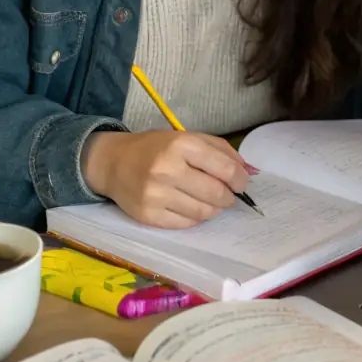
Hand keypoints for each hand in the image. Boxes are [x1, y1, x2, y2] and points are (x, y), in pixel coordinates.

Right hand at [82, 129, 250, 227]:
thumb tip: (247, 171)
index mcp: (181, 145)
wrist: (114, 163)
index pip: (225, 169)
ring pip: (203, 213)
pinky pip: (186, 224)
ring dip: (213, 208)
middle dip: (229, 197)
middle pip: (216, 194)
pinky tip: (189, 205)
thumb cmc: (156, 148)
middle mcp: (167, 169)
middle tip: (227, 195)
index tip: (241, 183)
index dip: (240, 179)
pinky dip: (194, 217)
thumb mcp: (187, 137)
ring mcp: (156, 195)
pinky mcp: (148, 216)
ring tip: (208, 200)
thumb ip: (220, 150)